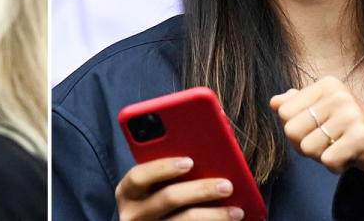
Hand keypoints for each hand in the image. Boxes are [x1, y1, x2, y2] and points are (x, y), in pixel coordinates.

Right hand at [115, 157, 243, 219]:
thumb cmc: (157, 199)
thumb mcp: (153, 187)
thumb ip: (168, 171)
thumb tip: (205, 149)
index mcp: (127, 192)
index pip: (139, 176)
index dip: (163, 167)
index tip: (190, 161)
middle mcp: (133, 214)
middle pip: (168, 198)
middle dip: (201, 190)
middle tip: (227, 185)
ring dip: (215, 215)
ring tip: (236, 211)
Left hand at [270, 77, 363, 190]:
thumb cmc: (352, 132)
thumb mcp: (324, 113)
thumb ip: (298, 105)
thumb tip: (274, 102)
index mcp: (327, 85)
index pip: (283, 111)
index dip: (294, 129)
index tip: (317, 130)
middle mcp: (339, 95)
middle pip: (291, 130)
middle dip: (305, 145)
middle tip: (329, 143)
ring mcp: (352, 115)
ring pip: (307, 148)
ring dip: (322, 156)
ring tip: (342, 148)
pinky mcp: (362, 138)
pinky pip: (327, 161)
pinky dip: (336, 167)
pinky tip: (351, 158)